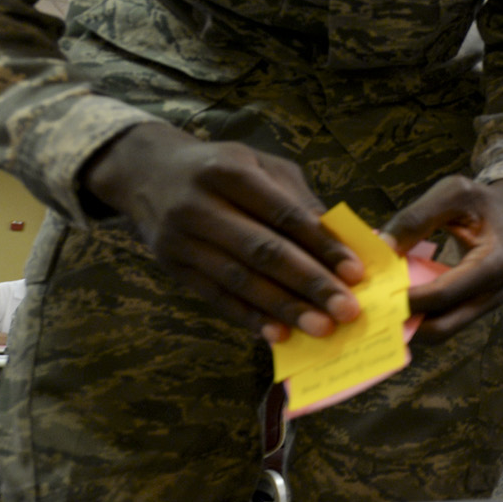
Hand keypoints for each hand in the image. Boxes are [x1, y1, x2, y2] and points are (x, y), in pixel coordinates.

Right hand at [80, 121, 364, 340]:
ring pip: (239, 280)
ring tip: (321, 328)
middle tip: (348, 310)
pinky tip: (278, 334)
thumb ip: (301, 201)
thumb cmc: (222, 168)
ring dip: (284, 308)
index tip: (357, 273)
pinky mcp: (172, 265)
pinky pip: (215, 296)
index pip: (285, 214)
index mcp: (231, 172)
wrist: (146, 171)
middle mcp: (200, 205)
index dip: (322, 245)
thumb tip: (350, 241)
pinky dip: (249, 317)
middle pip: (262, 251)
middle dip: (310, 284)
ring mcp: (181, 238)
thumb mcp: (261, 167)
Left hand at [383, 176, 502, 340]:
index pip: (443, 295)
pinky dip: (417, 317)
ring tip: (376, 310)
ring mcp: (485, 304)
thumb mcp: (451, 194)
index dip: (406, 299)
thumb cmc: (481, 200)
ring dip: (408, 324)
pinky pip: (443, 321)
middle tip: (369, 311)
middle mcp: (493, 292)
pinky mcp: (474, 306)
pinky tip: (394, 304)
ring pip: (441, 330)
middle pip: (442, 327)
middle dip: (403, 323)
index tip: (371, 294)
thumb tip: (381, 246)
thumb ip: (416, 218)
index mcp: (492, 264)